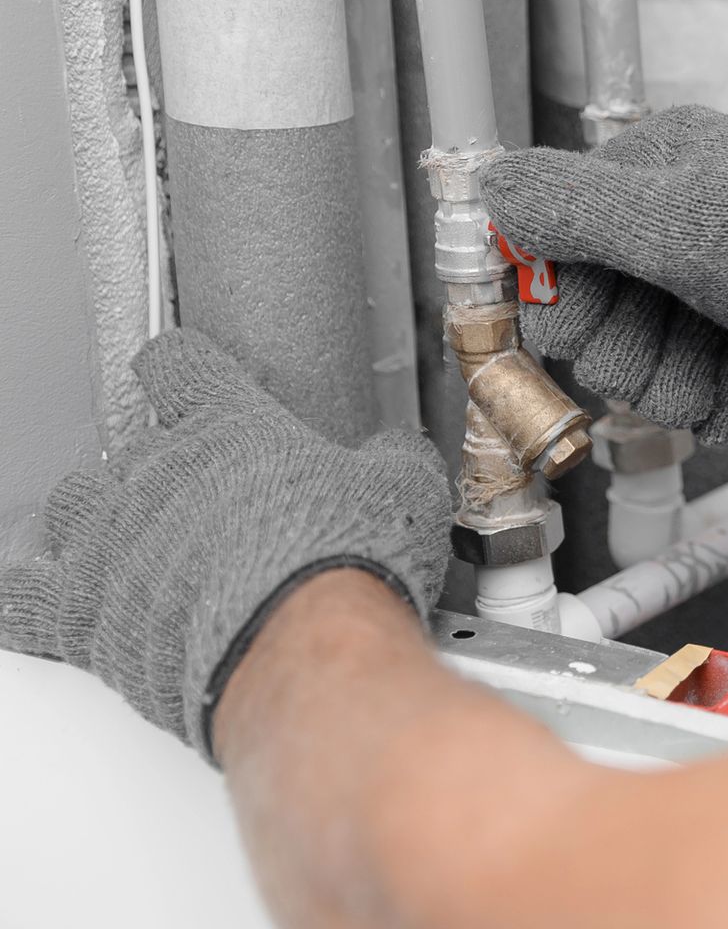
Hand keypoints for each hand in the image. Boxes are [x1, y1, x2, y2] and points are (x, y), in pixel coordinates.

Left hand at [0, 329, 453, 760]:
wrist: (305, 650)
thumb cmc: (344, 566)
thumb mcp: (402, 488)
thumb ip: (388, 457)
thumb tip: (397, 450)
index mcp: (227, 425)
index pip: (178, 364)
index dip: (183, 370)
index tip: (190, 378)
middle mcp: (157, 473)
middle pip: (121, 448)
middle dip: (153, 473)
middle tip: (200, 503)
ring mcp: (110, 542)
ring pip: (69, 510)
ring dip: (93, 524)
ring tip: (131, 546)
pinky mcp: (84, 616)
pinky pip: (23, 598)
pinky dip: (30, 596)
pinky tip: (44, 598)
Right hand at [479, 106, 727, 442]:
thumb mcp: (662, 218)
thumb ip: (568, 207)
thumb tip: (493, 187)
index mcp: (652, 171)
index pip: (560, 246)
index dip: (563, 303)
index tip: (577, 331)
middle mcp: (685, 215)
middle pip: (608, 313)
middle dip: (630, 354)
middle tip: (658, 356)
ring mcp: (724, 272)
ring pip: (660, 353)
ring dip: (676, 383)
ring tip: (705, 381)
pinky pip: (712, 372)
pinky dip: (720, 393)